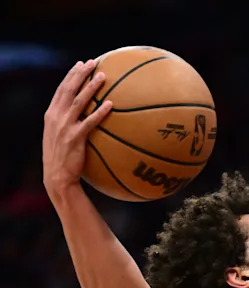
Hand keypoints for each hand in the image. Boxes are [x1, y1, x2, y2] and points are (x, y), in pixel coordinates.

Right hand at [42, 60, 112, 194]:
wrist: (57, 177)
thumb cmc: (62, 158)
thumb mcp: (59, 136)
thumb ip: (68, 122)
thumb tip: (86, 114)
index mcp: (51, 114)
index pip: (61, 90)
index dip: (71, 75)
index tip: (80, 64)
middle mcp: (55, 117)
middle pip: (68, 90)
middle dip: (80, 74)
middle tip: (92, 62)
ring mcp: (64, 127)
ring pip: (78, 102)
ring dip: (91, 88)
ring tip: (103, 77)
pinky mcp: (75, 138)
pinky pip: (90, 122)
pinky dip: (100, 112)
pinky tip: (111, 105)